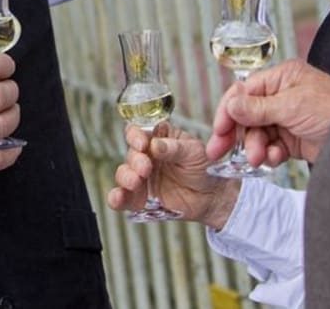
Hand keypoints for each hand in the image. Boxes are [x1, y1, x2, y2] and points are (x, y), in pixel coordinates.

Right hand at [107, 122, 239, 229]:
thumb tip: (155, 145)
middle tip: (146, 168)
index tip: (142, 144)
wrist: (212, 196)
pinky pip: (123, 197)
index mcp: (157, 138)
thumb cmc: (203, 167)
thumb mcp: (194, 152)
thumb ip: (174, 148)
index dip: (135, 135)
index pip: (138, 131)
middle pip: (130, 153)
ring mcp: (141, 178)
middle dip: (135, 160)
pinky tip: (118, 199)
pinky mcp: (140, 198)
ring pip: (123, 173)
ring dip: (126, 177)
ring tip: (136, 182)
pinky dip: (116, 198)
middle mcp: (145, 156)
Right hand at [206, 58, 329, 166]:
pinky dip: (269, 153)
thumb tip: (229, 104)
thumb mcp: (292, 106)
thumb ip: (257, 108)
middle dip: (238, 134)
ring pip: (257, 133)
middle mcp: (282, 96)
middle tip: (219, 151)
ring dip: (255, 146)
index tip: (218, 130)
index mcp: (282, 78)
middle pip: (247, 114)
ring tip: (259, 159)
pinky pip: (271, 146)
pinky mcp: (294, 139)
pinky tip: (275, 158)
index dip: (228, 111)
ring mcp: (288, 118)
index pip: (244, 92)